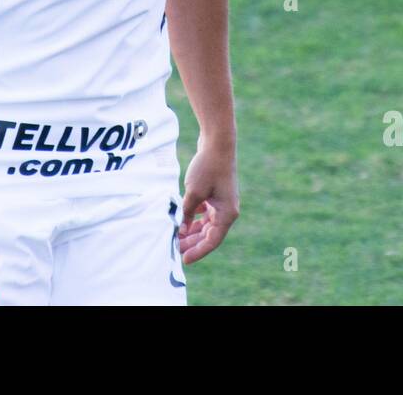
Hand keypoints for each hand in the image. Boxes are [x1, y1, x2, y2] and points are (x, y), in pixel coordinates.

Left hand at [179, 138, 238, 263]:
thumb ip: (186, 213)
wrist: (217, 142)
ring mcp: (222, 202)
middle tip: (175, 249)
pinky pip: (205, 213)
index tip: (183, 259)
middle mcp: (227, 211)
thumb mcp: (193, 193)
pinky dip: (194, 218)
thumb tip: (180, 229)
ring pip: (206, 224)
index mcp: (227, 214)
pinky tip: (183, 219)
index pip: (212, 241)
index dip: (197, 251)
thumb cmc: (208, 167)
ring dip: (192, 230)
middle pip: (209, 234)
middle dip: (192, 242)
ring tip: (176, 236)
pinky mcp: (216, 194)